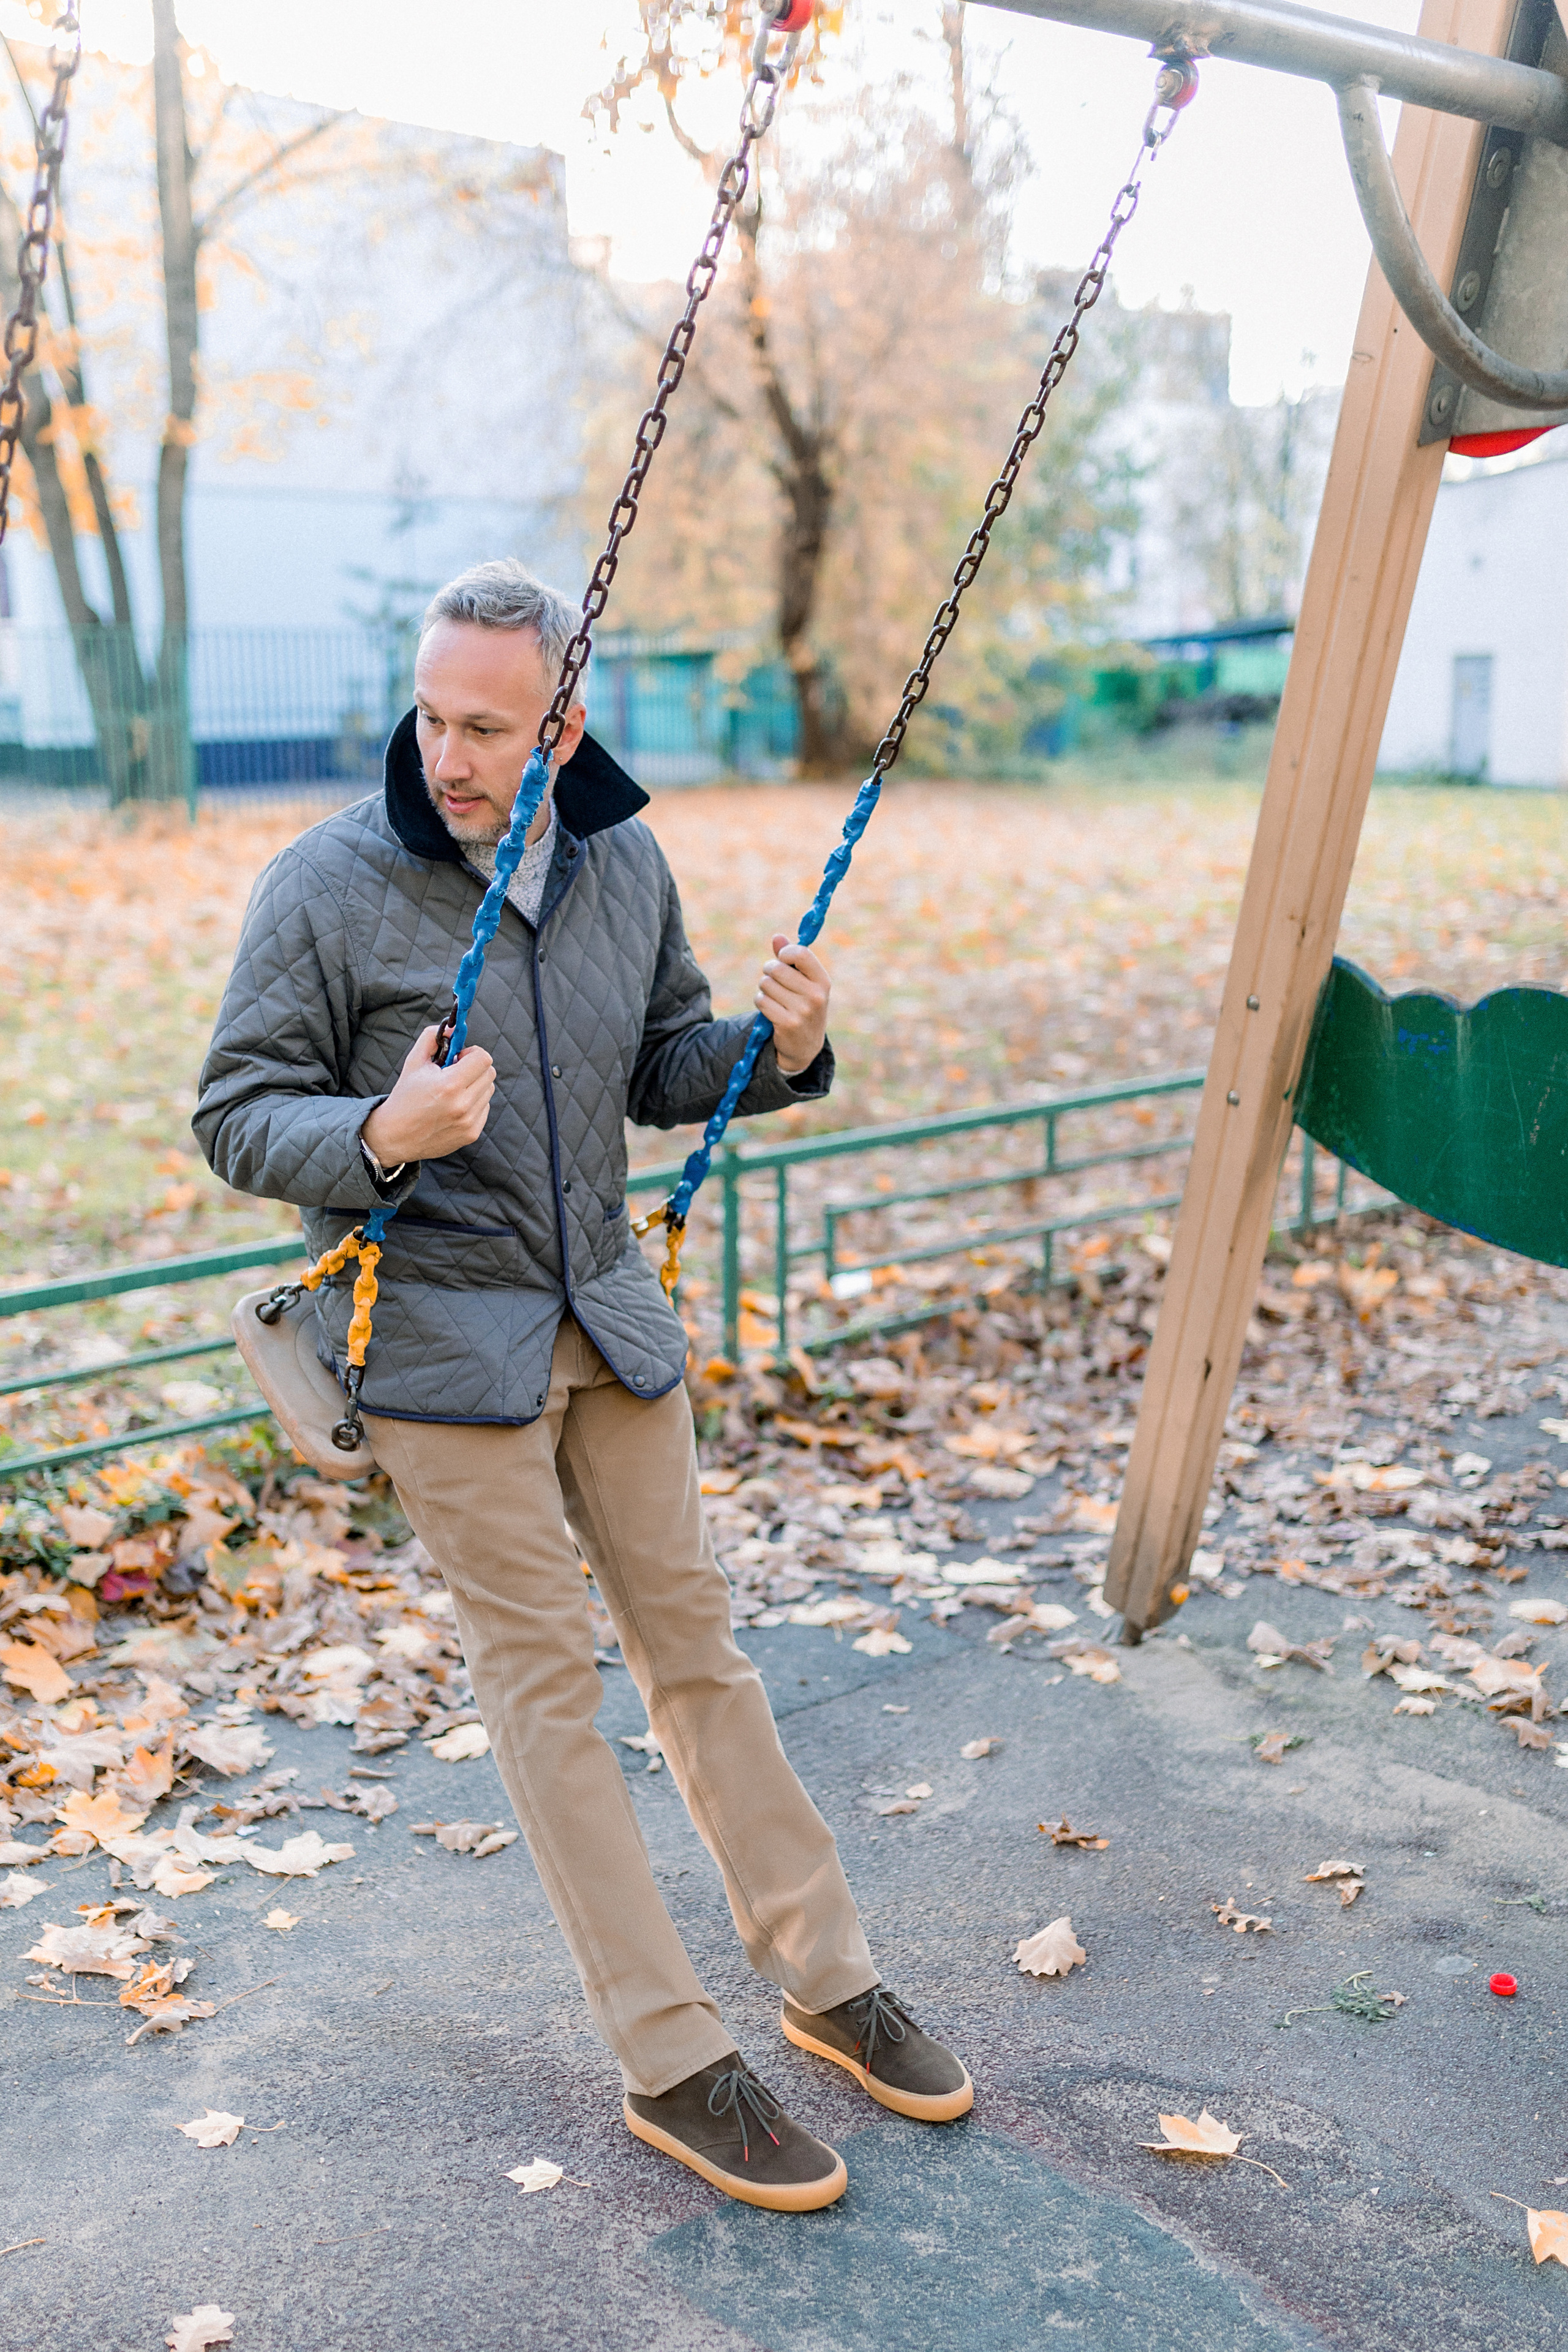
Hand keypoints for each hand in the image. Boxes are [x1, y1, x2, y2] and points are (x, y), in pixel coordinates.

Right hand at [361, 1024, 494, 1164]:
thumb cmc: (405, 1097)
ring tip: (453, 1091)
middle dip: (475, 1068)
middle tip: (456, 1073)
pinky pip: (484, 1108)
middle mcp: (463, 1105)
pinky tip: (454, 1107)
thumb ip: (432, 1038)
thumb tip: (454, 1027)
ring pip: (489, 1090)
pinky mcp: (472, 1134)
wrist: (396, 1136)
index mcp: (449, 1085)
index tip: (460, 1057)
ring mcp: (469, 1121)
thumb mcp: (414, 1063)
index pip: (483, 1058)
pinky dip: (474, 1103)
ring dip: (475, 1085)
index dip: (472, 1053)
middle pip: (489, 1073)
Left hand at [755, 934, 829, 1075]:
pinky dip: (761, 1002)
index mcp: (822, 981)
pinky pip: (761, 1001)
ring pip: (766, 984)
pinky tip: (770, 1009)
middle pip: (777, 968)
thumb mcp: (804, 983)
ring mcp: (802, 1011)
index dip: (785, 953)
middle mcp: (815, 996)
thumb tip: (777, 937)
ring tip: (775, 997)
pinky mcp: (787, 1024)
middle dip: (769, 971)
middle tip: (774, 980)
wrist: (805, 1044)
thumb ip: (791, 959)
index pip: (801, 954)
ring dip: (764, 989)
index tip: (782, 959)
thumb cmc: (803, 1005)